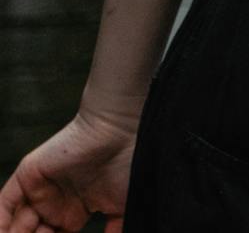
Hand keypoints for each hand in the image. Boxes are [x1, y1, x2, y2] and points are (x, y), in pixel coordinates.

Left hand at [0, 108, 136, 232]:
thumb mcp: (124, 206)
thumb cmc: (131, 164)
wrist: (123, 131)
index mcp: (77, 211)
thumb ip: (115, 229)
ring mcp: (39, 191)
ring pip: (15, 226)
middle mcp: (55, 203)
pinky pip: (3, 206)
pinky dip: (0, 224)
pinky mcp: (26, 178)